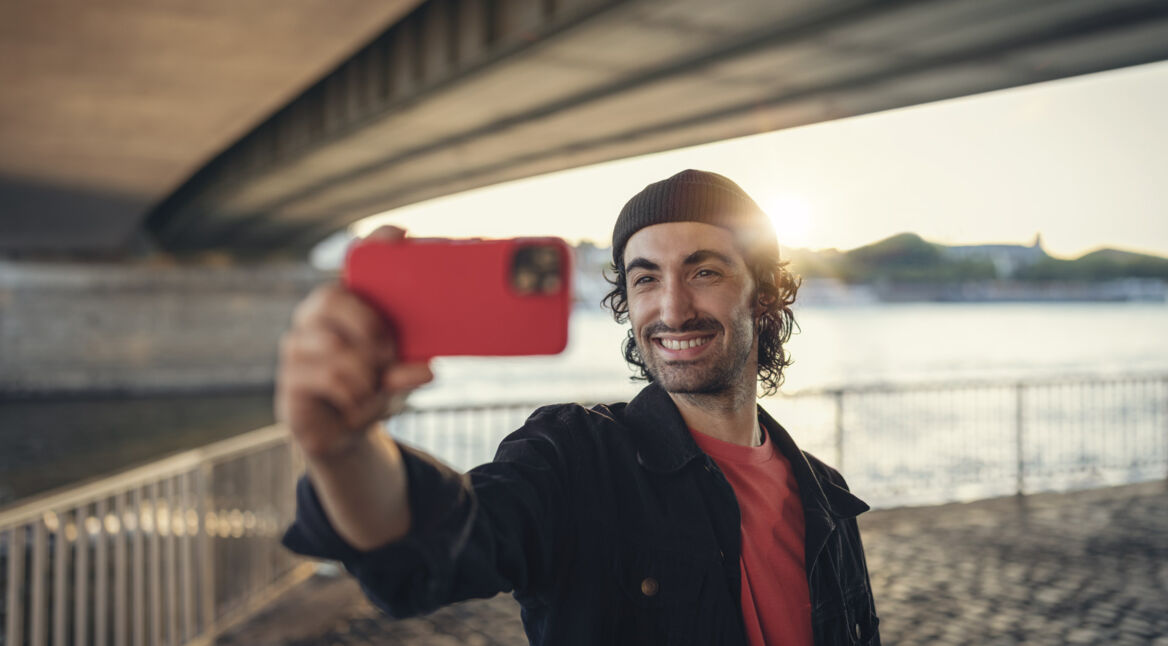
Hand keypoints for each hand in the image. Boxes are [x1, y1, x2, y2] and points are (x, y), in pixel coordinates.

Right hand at [275, 226, 433, 459]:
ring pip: (333, 348)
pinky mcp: (290, 381)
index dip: (376, 243)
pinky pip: (328, 380)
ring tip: (375, 386)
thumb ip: (409, 367)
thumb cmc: (373, 387)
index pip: (356, 261)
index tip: (401, 234)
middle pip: (329, 296)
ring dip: (365, 372)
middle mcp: (314, 316)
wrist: (344, 433)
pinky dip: (356, 397)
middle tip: (389, 352)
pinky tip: (358, 404)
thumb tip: (427, 370)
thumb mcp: (398, 373)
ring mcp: (297, 346)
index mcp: (346, 303)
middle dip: (366, 324)